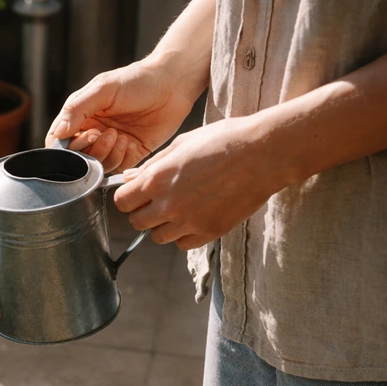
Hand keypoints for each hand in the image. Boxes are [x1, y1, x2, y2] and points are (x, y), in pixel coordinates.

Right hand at [47, 59, 199, 172]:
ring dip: (105, 155)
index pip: (58, 142)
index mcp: (80, 116)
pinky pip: (116, 169)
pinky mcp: (129, 154)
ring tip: (119, 135)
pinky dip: (120, 159)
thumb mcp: (103, 88)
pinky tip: (130, 142)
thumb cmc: (137, 80)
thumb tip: (59, 133)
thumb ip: (77, 109)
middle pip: (76, 159)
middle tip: (104, 133)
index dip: (65, 148)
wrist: (173, 84)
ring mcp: (110, 145)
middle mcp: (92, 132)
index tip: (84, 135)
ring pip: (95, 167)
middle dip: (88, 152)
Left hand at [114, 117, 282, 249]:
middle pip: (136, 222)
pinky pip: (182, 244)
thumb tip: (130, 178)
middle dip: (144, 212)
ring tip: (182, 208)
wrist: (265, 153)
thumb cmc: (225, 140)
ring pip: (157, 237)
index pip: (122, 202)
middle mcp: (168, 204)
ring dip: (163, 225)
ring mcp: (188, 221)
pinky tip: (195, 218)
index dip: (128, 197)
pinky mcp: (209, 232)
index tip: (137, 194)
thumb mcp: (182, 143)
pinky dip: (184, 235)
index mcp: (157, 179)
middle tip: (160, 201)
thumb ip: (153, 164)